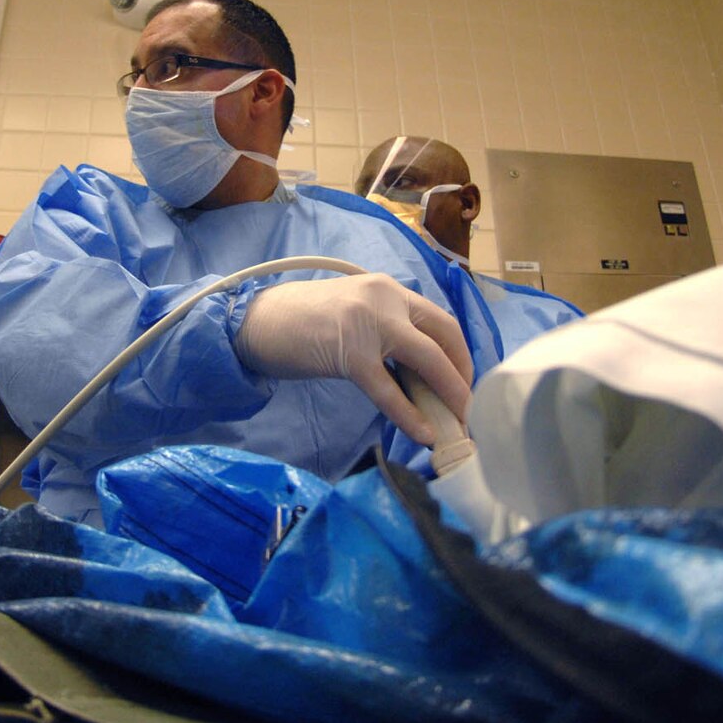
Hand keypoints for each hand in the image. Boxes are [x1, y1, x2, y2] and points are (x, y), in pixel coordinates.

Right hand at [234, 273, 472, 444]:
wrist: (254, 322)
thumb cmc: (300, 324)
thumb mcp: (353, 316)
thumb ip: (386, 333)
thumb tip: (418, 376)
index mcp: (387, 289)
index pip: (440, 319)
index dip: (459, 353)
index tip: (462, 382)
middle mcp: (385, 298)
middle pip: (444, 334)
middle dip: (463, 373)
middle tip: (467, 406)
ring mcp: (369, 323)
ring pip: (427, 359)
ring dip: (449, 393)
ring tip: (459, 423)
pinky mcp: (350, 354)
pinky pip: (390, 390)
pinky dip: (410, 415)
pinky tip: (423, 434)